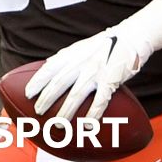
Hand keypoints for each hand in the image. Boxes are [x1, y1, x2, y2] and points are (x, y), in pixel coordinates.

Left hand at [24, 0, 161, 120]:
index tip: (28, 93)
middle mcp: (82, 62)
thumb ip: (68, 57)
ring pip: (76, 95)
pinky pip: (100, 101)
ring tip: (58, 125)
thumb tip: (48, 68)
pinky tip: (87, 125)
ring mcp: (97, 71)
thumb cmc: (107, 43)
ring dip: (65, 112)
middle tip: (38, 112)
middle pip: (59, 84)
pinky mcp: (111, 80)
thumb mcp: (83, 46)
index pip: (50, 67)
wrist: (133, 36)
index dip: (38, 81)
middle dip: (47, 99)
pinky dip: (92, 114)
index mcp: (74, 53)